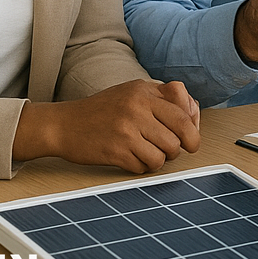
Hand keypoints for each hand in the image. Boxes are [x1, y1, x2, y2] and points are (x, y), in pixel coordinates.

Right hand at [13, 79, 201, 172]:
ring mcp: (126, 130)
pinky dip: (142, 167)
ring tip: (147, 154)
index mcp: (144, 91)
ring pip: (163, 155)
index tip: (191, 140)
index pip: (184, 113)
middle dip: (180, 149)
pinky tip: (132, 159)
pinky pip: (144, 167)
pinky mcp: (115, 151)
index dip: (193, 131)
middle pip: (178, 136)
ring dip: (159, 160)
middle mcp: (136, 107)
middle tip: (172, 151)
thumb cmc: (101, 110)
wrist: (63, 125)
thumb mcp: (132, 92)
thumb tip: (194, 111)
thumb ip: (163, 98)